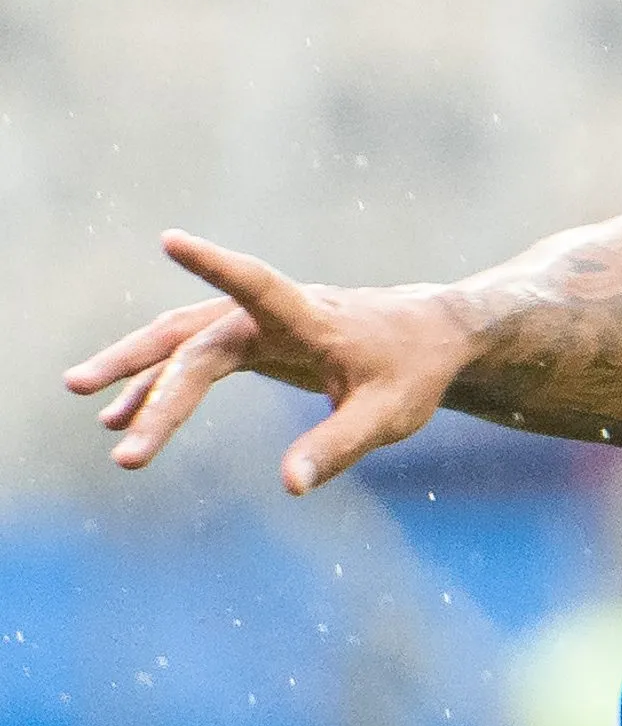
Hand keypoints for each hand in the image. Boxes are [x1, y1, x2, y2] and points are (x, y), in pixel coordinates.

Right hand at [63, 230, 470, 494]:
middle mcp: (276, 314)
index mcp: (311, 319)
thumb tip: (289, 486)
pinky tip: (124, 416)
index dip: (217, 265)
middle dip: (147, 377)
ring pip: (184, 340)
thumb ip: (337, 448)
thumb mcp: (387, 417)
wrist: (430, 337)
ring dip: (136, 369)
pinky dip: (162, 384)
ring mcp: (260, 324)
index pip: (259, 286)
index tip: (171, 238)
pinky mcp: (256, 340)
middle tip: (96, 411)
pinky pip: (195, 359)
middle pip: (197, 338)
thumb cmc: (413, 372)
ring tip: (86, 399)